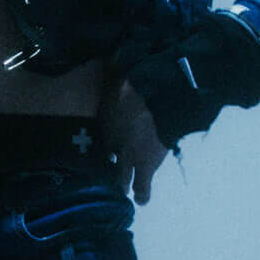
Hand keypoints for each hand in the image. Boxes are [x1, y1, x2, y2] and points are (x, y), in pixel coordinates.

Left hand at [99, 77, 166, 204]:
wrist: (157, 99)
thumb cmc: (137, 83)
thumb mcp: (120, 73)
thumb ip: (115, 70)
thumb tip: (114, 58)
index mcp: (106, 119)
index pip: (102, 135)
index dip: (104, 140)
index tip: (106, 144)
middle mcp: (112, 140)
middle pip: (105, 158)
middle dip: (104, 166)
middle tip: (102, 174)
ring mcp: (127, 154)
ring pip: (119, 175)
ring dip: (120, 184)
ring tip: (121, 192)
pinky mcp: (145, 164)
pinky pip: (142, 185)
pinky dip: (142, 194)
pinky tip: (142, 202)